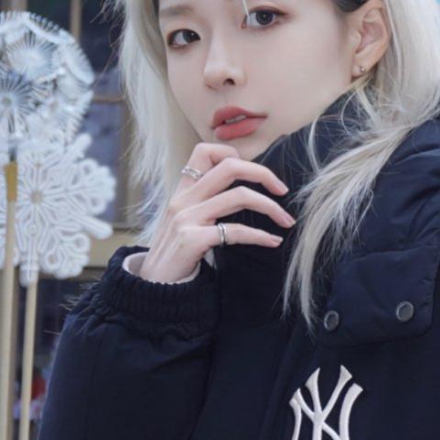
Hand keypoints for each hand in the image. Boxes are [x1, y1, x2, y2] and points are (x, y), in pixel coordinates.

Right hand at [137, 141, 296, 284]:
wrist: (153, 287)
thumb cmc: (174, 255)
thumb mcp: (183, 221)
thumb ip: (203, 204)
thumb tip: (238, 195)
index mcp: (182, 191)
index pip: (204, 152)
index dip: (233, 155)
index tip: (253, 175)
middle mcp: (184, 200)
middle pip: (230, 166)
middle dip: (263, 174)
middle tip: (283, 190)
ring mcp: (186, 218)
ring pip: (239, 196)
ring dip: (271, 207)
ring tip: (286, 221)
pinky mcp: (192, 240)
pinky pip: (235, 231)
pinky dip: (260, 236)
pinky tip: (272, 241)